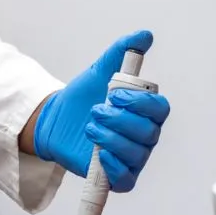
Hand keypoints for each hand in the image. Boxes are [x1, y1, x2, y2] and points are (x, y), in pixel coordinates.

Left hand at [32, 31, 170, 192]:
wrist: (56, 120)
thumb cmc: (84, 97)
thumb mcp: (100, 70)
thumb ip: (122, 52)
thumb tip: (144, 35)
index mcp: (146, 111)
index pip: (159, 109)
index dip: (139, 102)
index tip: (114, 93)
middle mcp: (144, 135)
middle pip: (148, 132)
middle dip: (119, 120)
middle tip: (96, 110)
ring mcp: (132, 157)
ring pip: (135, 153)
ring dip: (110, 138)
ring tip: (90, 127)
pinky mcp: (117, 176)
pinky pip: (126, 179)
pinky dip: (113, 167)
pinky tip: (98, 153)